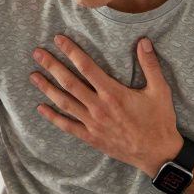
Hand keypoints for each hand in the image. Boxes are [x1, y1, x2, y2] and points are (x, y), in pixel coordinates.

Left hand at [30, 35, 180, 175]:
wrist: (157, 153)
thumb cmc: (159, 120)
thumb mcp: (160, 91)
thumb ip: (150, 65)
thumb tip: (144, 41)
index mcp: (113, 94)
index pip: (87, 67)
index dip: (71, 52)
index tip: (58, 40)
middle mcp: (99, 107)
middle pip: (69, 83)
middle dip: (52, 66)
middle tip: (37, 54)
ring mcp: (92, 124)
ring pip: (64, 103)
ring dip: (47, 88)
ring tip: (33, 76)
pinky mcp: (91, 137)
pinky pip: (67, 126)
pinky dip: (53, 117)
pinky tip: (41, 108)